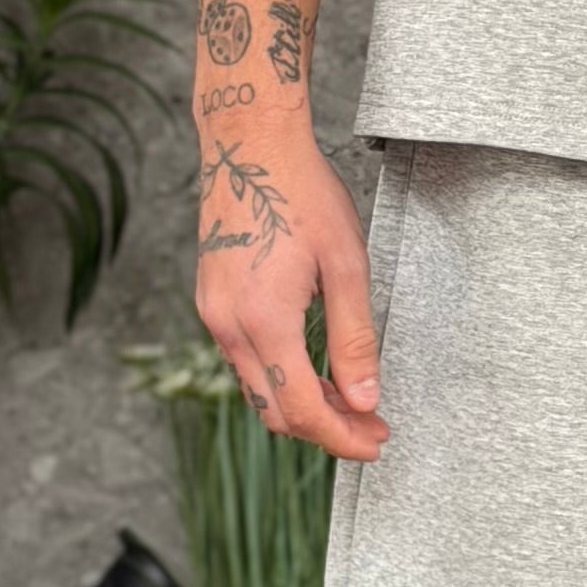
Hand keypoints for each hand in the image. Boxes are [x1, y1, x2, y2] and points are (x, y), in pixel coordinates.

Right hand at [194, 128, 390, 459]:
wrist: (249, 145)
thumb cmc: (301, 192)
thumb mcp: (346, 265)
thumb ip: (354, 339)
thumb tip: (365, 396)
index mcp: (264, 320)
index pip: (302, 409)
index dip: (342, 435)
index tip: (375, 441)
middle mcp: (228, 325)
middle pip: (275, 411)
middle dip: (326, 428)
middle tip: (370, 425)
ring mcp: (213, 315)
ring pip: (257, 389)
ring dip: (302, 404)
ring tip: (350, 398)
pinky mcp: (211, 302)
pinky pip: (245, 360)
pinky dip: (280, 376)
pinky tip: (313, 366)